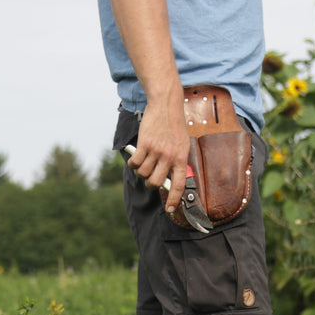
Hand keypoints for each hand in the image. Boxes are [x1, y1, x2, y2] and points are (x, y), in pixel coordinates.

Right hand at [129, 99, 189, 213]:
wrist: (166, 104)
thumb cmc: (174, 124)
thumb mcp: (182, 143)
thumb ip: (176, 161)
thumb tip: (167, 179)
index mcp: (182, 157)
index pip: (179, 184)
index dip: (174, 199)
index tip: (171, 209)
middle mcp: (170, 156)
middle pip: (155, 182)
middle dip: (150, 184)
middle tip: (148, 177)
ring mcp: (157, 150)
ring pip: (143, 173)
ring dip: (140, 171)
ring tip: (142, 163)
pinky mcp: (145, 144)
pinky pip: (135, 162)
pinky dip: (133, 163)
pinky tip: (135, 157)